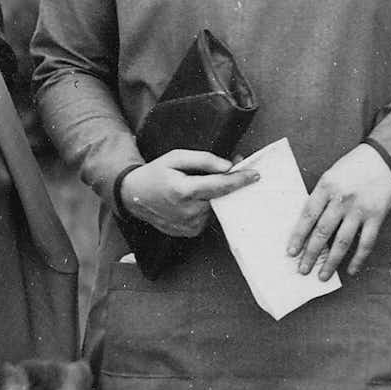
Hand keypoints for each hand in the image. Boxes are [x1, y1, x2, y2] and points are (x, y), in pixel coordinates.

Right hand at [120, 148, 252, 239]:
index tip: (255, 175)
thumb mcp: (176, 157)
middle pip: (220, 197)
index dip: (239, 180)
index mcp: (184, 191)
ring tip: (197, 187)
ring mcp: (190, 225)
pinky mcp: (191, 232)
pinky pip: (208, 217)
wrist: (134, 196)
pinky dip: (206, 207)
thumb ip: (204, 160)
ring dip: (214, 197)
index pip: (220, 186)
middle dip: (226, 185)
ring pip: (215, 208)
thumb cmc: (156, 173)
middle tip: (224, 172)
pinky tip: (193, 200)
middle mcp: (189, 211)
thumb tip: (228, 166)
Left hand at [290, 144, 390, 278]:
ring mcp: (360, 209)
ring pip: (343, 242)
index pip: (308, 215)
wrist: (385, 158)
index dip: (298, 235)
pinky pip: (366, 242)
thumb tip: (308, 225)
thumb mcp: (331, 175)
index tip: (291, 252)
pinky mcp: (377, 216)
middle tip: (302, 269)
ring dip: (331, 261)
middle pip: (323, 232)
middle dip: (311, 253)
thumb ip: (320, 197)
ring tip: (322, 276)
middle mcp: (342, 199)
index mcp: (326, 187)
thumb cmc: (354, 166)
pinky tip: (351, 270)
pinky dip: (358, 258)